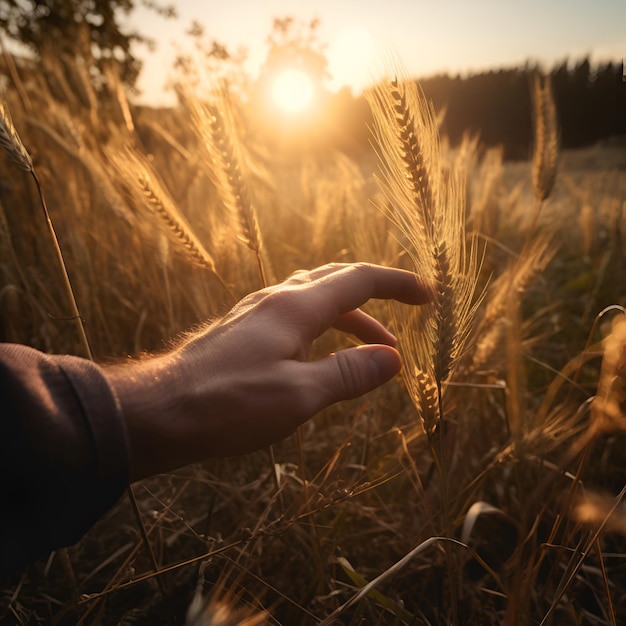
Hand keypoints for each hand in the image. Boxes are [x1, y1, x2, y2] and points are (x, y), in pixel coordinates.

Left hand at [106, 263, 432, 480]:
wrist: (160, 411)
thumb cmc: (227, 405)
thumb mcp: (299, 396)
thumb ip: (348, 374)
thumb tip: (392, 360)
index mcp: (295, 308)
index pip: (359, 279)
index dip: (398, 284)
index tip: (427, 295)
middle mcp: (276, 300)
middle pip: (337, 281)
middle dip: (377, 296)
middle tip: (406, 315)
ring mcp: (256, 314)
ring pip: (315, 300)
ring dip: (350, 318)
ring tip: (373, 351)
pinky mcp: (243, 332)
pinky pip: (295, 317)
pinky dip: (323, 328)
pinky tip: (321, 353)